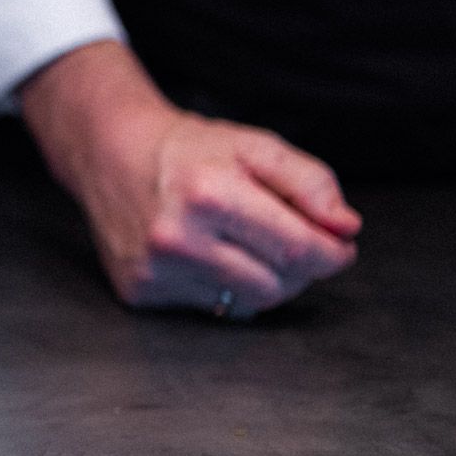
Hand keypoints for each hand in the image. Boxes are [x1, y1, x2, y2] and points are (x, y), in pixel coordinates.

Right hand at [22, 42, 360, 317]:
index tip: (338, 246)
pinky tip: (206, 256)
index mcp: (210, 194)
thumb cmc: (189, 150)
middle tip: (287, 240)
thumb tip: (345, 229)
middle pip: (278, 284)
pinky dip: (222, 288)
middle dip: (298, 267)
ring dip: (263, 281)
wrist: (111, 154)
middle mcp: (176, 238)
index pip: (299, 249)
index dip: (333, 253)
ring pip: (248, 304)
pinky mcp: (139, 291)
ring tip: (247, 246)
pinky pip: (210, 309)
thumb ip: (311, 182)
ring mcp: (154, 270)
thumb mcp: (256, 146)